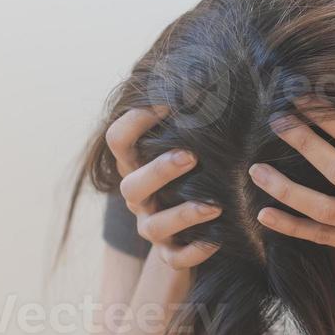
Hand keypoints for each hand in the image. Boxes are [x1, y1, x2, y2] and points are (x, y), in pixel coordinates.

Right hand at [107, 106, 221, 269]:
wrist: (189, 236)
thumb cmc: (193, 178)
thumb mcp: (189, 150)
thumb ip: (192, 124)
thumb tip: (214, 75)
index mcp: (137, 167)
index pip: (118, 140)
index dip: (134, 121)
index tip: (166, 104)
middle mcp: (139, 199)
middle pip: (132, 185)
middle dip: (159, 170)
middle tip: (191, 156)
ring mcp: (151, 228)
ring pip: (153, 227)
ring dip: (182, 215)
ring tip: (214, 207)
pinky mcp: (170, 255)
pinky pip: (175, 259)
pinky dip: (194, 252)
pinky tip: (216, 242)